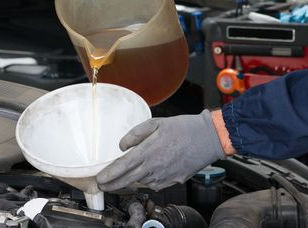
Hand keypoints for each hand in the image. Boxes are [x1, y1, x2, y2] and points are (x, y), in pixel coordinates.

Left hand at [96, 110, 225, 191]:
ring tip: (122, 177)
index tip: (99, 178)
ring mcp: (164, 177)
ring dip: (130, 181)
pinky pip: (154, 184)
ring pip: (141, 182)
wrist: (208, 139)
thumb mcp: (157, 123)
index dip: (108, 175)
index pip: (122, 167)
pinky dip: (146, 180)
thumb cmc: (184, 128)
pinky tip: (145, 174)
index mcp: (148, 151)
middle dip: (113, 184)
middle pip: (127, 180)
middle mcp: (154, 168)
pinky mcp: (173, 181)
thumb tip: (122, 145)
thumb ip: (136, 133)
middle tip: (103, 185)